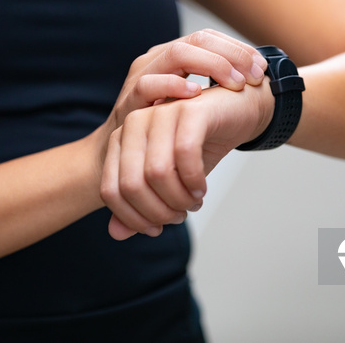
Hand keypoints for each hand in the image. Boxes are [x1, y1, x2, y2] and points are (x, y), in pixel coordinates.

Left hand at [100, 81, 273, 239]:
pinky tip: (201, 187)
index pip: (110, 191)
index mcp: (120, 139)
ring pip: (157, 173)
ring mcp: (160, 114)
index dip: (133, 218)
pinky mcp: (189, 111)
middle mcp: (134, 123)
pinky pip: (184, 155)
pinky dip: (194, 180)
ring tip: (193, 201)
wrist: (234, 113)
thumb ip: (139, 206)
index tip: (157, 227)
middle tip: (180, 214)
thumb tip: (116, 234)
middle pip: (131, 185)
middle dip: (158, 211)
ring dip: (179, 198)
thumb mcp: (167, 182)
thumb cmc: (197, 147)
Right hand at [105, 29, 266, 130]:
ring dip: (211, 65)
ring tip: (235, 82)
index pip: (209, 37)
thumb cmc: (164, 129)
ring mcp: (141, 77)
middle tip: (253, 76)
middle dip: (231, 54)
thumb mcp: (193, 103)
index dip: (238, 48)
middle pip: (198, 39)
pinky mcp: (129, 100)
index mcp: (174, 56)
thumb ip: (216, 87)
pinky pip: (149, 84)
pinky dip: (173, 86)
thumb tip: (259, 79)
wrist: (121, 157)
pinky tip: (196, 94)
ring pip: (177, 53)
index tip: (262, 68)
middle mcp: (157, 59)